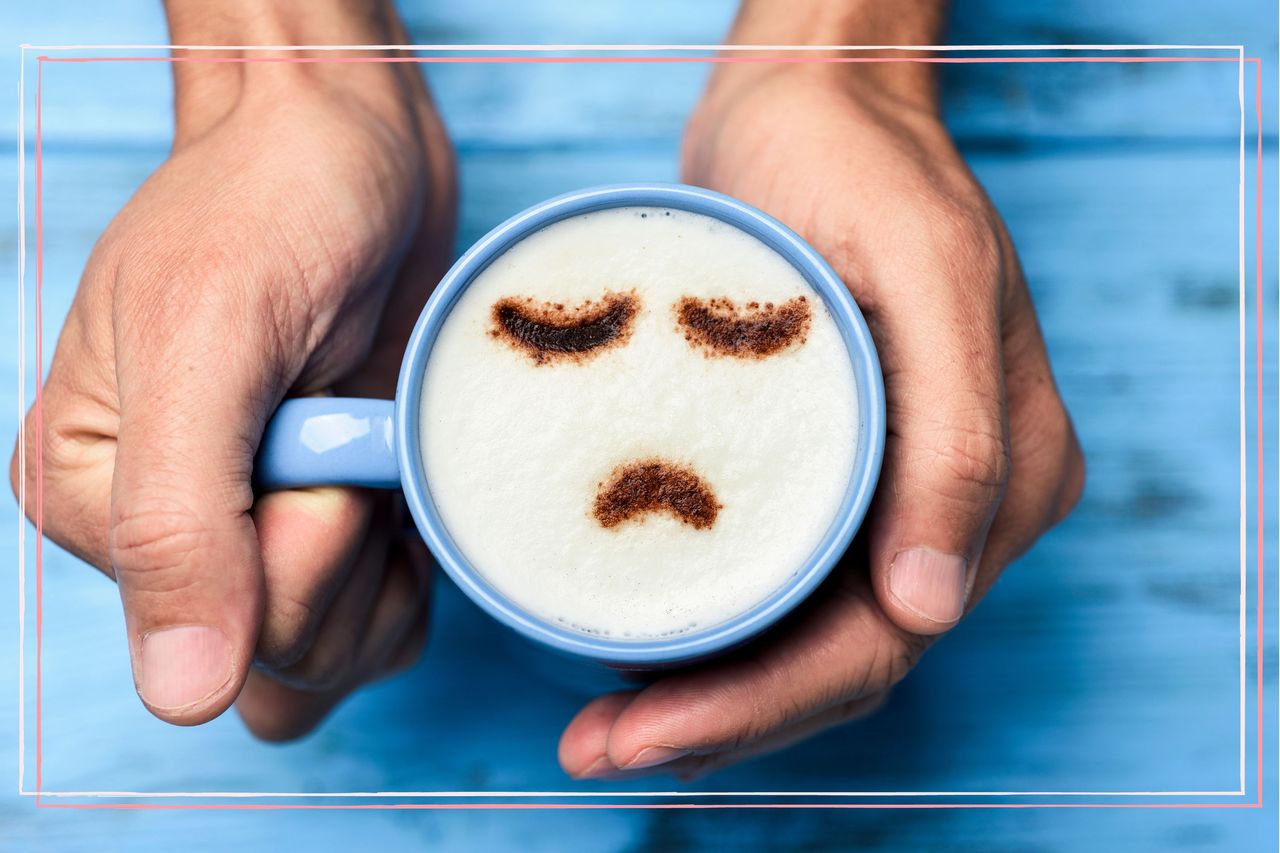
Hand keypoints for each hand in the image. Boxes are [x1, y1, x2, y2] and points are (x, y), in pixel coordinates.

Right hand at [12, 3, 455, 738]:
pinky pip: (384, 624)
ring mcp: (257, 536)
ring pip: (337, 659)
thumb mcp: (207, 338)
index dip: (306, 545)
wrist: (351, 148)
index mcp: (92, 498)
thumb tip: (180, 696)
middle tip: (357, 426)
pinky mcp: (332, 524)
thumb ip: (177, 519)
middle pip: (285, 660)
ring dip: (391, 566)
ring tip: (380, 442)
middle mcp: (170, 532)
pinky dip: (418, 567)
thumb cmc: (270, 206)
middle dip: (351, 553)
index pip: (216, 628)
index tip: (324, 425)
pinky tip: (407, 473)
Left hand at [558, 35, 1083, 777]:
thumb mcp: (926, 275)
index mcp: (1001, 474)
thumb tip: (929, 605)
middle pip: (839, 659)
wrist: (813, 106)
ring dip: (709, 694)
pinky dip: (715, 629)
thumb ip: (955, 440)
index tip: (646, 734)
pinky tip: (639, 649)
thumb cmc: (861, 167)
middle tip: (595, 748)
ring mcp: (893, 489)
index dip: (764, 705)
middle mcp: (956, 502)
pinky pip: (781, 579)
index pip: (882, 638)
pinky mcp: (834, 466)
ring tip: (601, 725)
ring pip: (804, 636)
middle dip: (719, 720)